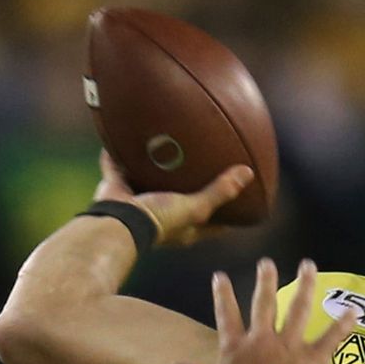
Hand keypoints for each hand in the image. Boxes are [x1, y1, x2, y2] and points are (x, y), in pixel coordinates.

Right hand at [93, 150, 253, 248]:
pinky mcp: (116, 190)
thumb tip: (248, 174)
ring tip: (166, 149)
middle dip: (191, 188)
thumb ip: (219, 192)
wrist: (118, 223)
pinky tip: (123, 136)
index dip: (227, 216)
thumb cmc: (159, 220)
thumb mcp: (195, 207)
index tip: (243, 205)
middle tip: (206, 170)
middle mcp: (160, 216)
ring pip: (149, 183)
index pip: (211, 224)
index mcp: (182, 227)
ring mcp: (137, 204)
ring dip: (155, 170)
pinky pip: (117, 167)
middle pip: (181, 200)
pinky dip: (117, 156)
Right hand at [179, 258, 357, 363]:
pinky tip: (352, 309)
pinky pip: (331, 338)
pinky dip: (343, 324)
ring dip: (304, 286)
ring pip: (298, 309)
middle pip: (264, 304)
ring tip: (308, 266)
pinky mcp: (313, 361)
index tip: (219, 276)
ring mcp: (289, 348)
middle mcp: (262, 341)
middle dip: (265, 280)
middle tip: (267, 262)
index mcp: (236, 350)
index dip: (222, 295)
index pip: (226, 315)